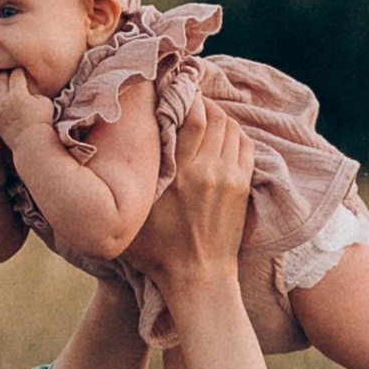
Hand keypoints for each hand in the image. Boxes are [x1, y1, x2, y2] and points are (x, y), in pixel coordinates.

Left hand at [0, 65, 52, 147]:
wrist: (32, 142)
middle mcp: (4, 100)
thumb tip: (26, 87)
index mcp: (18, 94)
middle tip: (9, 71)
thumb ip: (34, 91)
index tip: (22, 70)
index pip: (16, 75)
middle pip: (1, 78)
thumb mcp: (43, 102)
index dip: (20, 71)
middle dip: (6, 72)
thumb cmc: (41, 122)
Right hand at [129, 98, 257, 304]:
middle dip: (201, 103)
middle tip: (186, 102)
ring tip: (202, 119)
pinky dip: (233, 134)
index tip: (173, 91)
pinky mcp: (243, 186)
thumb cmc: (156, 250)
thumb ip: (131, 177)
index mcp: (179, 173)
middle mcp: (208, 169)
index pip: (193, 115)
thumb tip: (122, 142)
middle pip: (215, 115)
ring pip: (232, 127)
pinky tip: (219, 137)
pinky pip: (245, 144)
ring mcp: (229, 177)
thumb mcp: (133, 212)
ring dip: (218, 117)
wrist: (198, 277)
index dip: (186, 96)